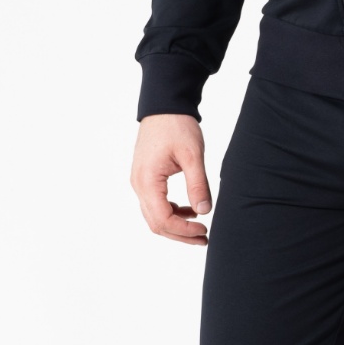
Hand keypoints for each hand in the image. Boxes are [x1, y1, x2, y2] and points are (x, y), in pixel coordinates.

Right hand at [130, 113, 212, 244]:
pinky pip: (154, 204)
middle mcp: (138, 185)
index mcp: (148, 180)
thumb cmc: (177, 126)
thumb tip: (205, 211)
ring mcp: (139, 182)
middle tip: (204, 238)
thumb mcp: (193, 155)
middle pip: (156, 223)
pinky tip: (190, 210)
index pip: (162, 219)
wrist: (164, 106)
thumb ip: (198, 185)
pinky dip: (171, 212)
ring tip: (200, 229)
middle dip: (180, 234)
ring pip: (154, 216)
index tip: (204, 230)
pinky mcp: (145, 178)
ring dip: (176, 226)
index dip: (184, 230)